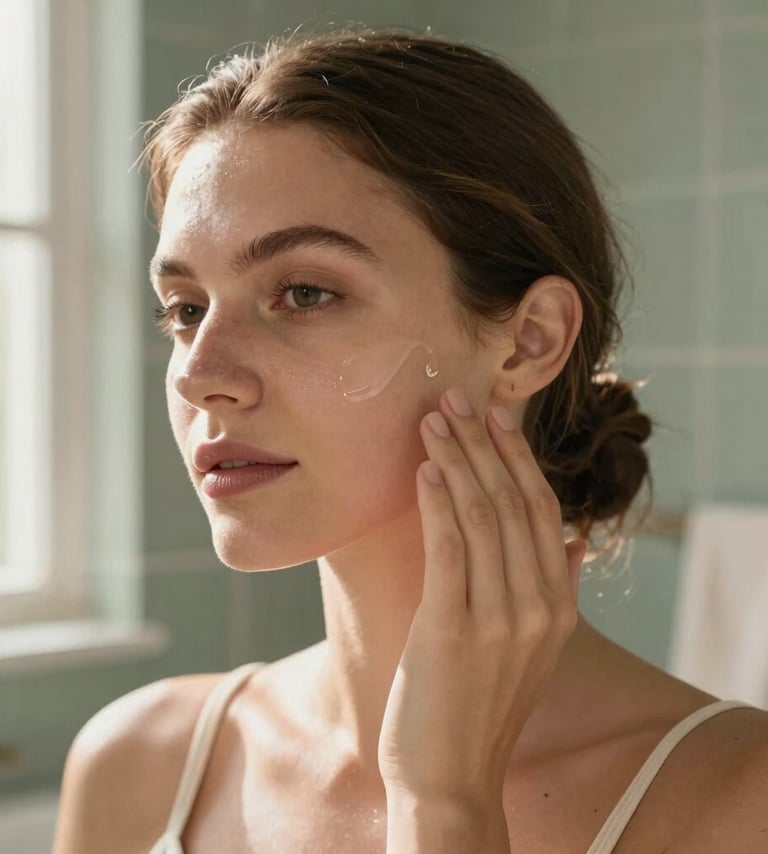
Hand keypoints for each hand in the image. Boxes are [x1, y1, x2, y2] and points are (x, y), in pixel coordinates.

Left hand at [377, 387, 586, 805]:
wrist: (452, 780)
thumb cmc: (481, 708)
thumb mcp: (533, 651)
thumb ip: (556, 591)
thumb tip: (576, 541)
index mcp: (558, 607)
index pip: (543, 512)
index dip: (519, 459)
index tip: (496, 417)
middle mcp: (538, 607)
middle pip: (513, 503)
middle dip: (483, 445)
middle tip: (455, 400)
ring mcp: (499, 619)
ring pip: (482, 516)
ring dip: (456, 461)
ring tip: (432, 421)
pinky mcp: (452, 629)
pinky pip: (449, 549)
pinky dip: (438, 503)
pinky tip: (426, 469)